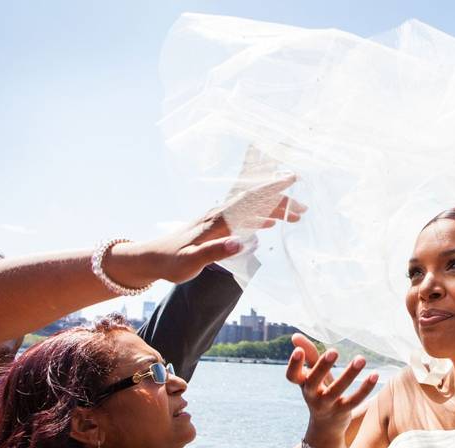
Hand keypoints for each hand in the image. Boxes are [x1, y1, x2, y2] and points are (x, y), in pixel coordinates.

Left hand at [107, 174, 306, 285]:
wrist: (150, 258)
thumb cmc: (170, 262)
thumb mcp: (191, 261)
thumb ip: (216, 251)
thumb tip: (243, 242)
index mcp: (217, 220)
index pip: (249, 200)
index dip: (271, 189)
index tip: (291, 179)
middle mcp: (219, 214)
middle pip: (255, 202)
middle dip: (281, 202)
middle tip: (304, 209)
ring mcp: (218, 219)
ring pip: (251, 208)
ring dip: (273, 210)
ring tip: (295, 216)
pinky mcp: (216, 226)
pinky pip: (244, 216)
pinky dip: (260, 216)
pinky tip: (269, 224)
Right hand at [286, 343, 378, 438]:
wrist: (325, 427)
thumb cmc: (319, 392)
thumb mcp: (312, 375)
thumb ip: (308, 355)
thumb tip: (295, 336)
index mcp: (303, 384)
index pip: (292, 376)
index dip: (293, 364)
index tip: (298, 350)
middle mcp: (312, 396)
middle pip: (313, 381)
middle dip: (322, 366)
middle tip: (334, 351)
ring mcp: (327, 405)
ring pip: (337, 390)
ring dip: (349, 374)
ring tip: (361, 359)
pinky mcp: (343, 411)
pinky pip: (355, 400)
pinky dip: (365, 388)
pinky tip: (374, 374)